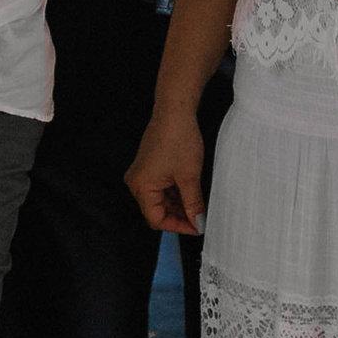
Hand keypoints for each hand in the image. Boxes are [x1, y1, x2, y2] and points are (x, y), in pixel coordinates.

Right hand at [126, 106, 206, 235]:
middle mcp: (137, 182)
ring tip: (199, 207)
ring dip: (178, 205)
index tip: (197, 227)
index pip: (156, 220)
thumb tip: (198, 223)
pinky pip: (160, 188)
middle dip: (179, 216)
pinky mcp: (148, 167)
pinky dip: (175, 193)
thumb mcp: (189, 177)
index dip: (178, 226)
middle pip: (157, 211)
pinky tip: (191, 195)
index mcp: (141, 187)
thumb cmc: (179, 139)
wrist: (175, 110)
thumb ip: (193, 204)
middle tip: (200, 219)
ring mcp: (141, 174)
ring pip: (160, 200)